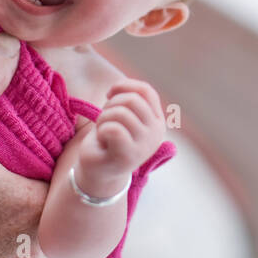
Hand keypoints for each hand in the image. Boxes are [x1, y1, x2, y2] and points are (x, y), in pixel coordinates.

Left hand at [76, 78, 165, 193]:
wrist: (99, 172)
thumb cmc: (109, 140)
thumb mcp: (123, 116)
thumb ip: (129, 100)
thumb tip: (120, 85)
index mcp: (157, 121)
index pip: (146, 91)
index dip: (124, 86)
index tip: (109, 94)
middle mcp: (156, 132)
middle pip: (132, 100)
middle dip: (111, 105)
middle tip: (104, 120)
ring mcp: (145, 145)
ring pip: (121, 113)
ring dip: (104, 118)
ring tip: (103, 131)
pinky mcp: (129, 156)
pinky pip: (113, 129)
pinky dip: (101, 130)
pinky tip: (102, 140)